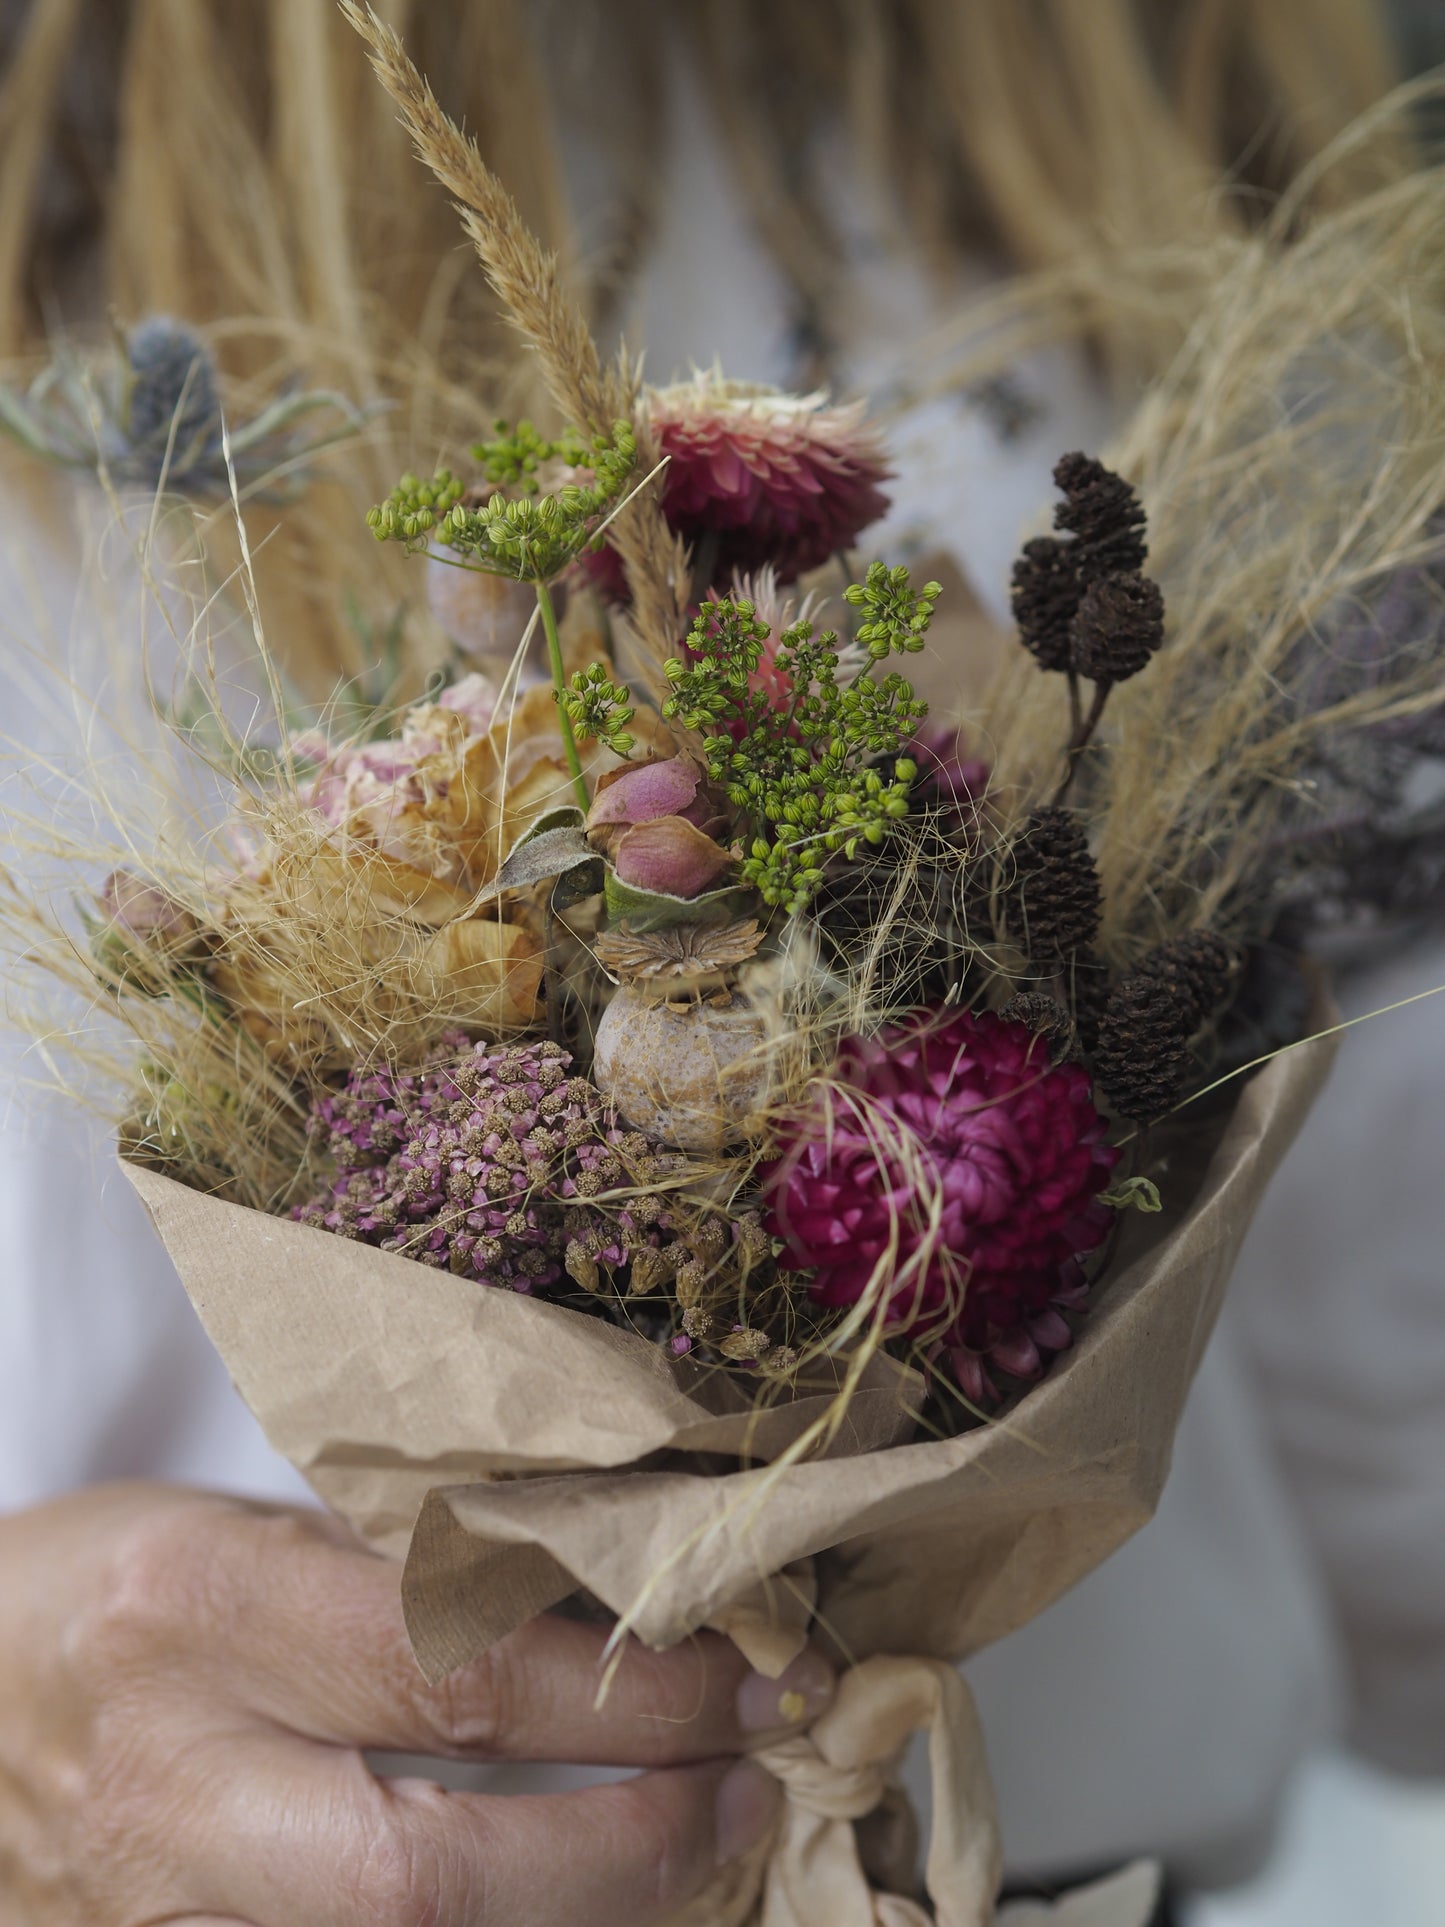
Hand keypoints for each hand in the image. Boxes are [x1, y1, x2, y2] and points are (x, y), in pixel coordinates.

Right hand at [0, 1482, 833, 1923]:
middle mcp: (173, 1779)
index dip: (629, 1692)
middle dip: (627, 1852)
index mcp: (202, 1607)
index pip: (454, 1666)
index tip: (747, 1677)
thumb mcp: (242, 1529)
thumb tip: (607, 1598)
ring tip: (690, 1852)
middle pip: (429, 1873)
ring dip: (577, 1925)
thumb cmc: (116, 1589)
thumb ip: (400, 1572)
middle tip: (742, 1791)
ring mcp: (152, 1917)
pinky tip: (569, 1914)